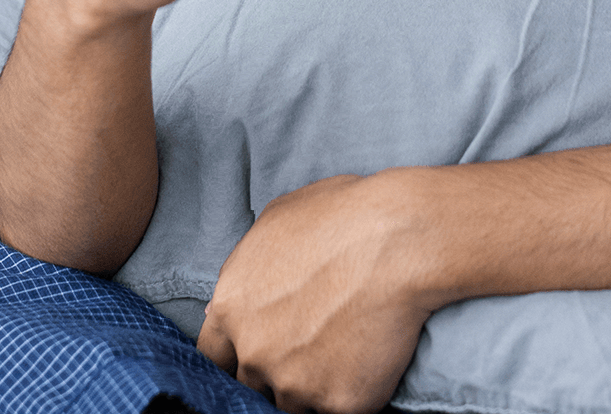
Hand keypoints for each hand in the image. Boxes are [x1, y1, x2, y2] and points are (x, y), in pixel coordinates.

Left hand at [197, 173, 435, 413]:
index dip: (232, 355)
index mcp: (232, 309)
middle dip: (272, 368)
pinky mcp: (339, 402)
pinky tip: (366, 356)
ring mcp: (296, 383)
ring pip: (293, 401)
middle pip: (251, 382)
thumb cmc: (340, 216)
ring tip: (340, 348)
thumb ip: (241, 271)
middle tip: (304, 345)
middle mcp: (255, 353)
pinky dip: (350, 391)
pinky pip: (337, 408)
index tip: (251, 352)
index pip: (213, 356)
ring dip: (310, 384)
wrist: (398, 240)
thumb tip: (220, 307)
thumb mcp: (274, 223)